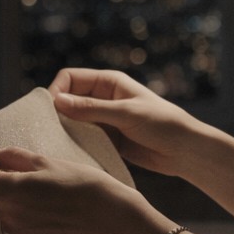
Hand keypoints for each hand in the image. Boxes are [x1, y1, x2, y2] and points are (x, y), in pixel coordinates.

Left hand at [0, 146, 146, 233]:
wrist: (111, 219)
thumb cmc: (82, 184)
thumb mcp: (47, 162)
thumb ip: (12, 156)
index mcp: (7, 190)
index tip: (6, 158)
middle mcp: (7, 216)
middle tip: (26, 172)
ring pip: (2, 212)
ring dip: (12, 200)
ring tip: (41, 192)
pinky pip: (19, 228)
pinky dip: (26, 217)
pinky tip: (49, 210)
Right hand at [48, 68, 198, 177]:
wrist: (185, 151)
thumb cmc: (163, 124)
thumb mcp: (126, 114)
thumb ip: (92, 109)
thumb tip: (57, 102)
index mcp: (109, 82)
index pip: (70, 78)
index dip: (57, 91)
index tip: (51, 112)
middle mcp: (103, 98)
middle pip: (68, 100)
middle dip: (57, 113)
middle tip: (47, 131)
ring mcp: (104, 120)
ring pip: (73, 121)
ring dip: (65, 131)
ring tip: (57, 144)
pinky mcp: (107, 139)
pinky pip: (83, 139)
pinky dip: (75, 145)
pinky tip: (71, 154)